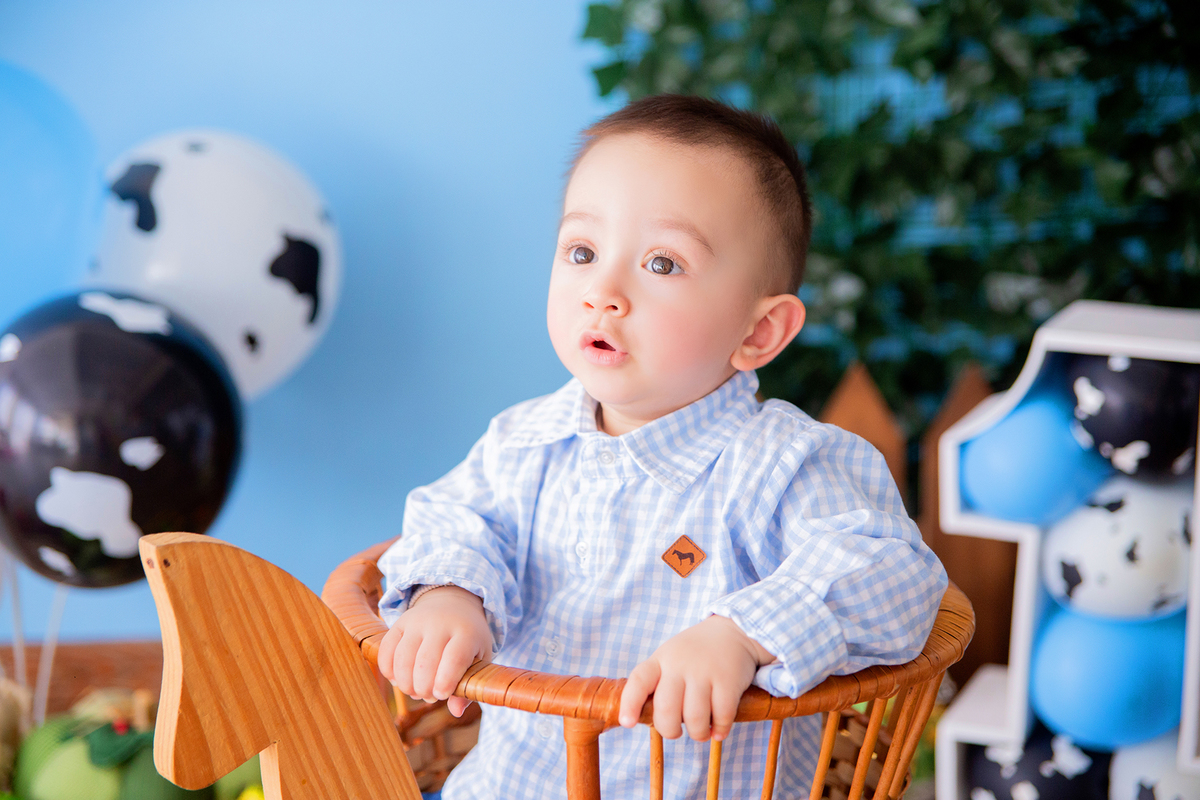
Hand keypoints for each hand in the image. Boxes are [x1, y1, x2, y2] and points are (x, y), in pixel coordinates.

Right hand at [377, 586, 491, 717]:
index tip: (442, 695)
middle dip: (424, 689)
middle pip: (425, 662)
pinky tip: (399, 680)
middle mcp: (440, 623)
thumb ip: (470, 685)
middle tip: (430, 696)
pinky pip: (386, 651)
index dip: (446, 682)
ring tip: (416, 691)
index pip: (454, 658)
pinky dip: (388, 672)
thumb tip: (456, 711)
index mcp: (466, 632)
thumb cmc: (469, 639)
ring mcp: (417, 621)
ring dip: (406, 684)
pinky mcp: (398, 623)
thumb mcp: (480, 657)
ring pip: (402, 659)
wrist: (453, 603)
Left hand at [618, 615, 775, 741]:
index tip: (627, 722)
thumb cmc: (694, 655)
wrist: (732, 631)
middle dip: (669, 730)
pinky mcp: (728, 681)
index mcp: (661, 660)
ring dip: (697, 734)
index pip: (639, 680)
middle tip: (676, 731)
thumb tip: (644, 720)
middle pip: (666, 709)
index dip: (630, 704)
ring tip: (700, 732)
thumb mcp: (669, 659)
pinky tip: (718, 729)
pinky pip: (722, 716)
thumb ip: (657, 685)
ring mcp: (705, 672)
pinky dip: (720, 729)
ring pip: (694, 718)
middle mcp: (680, 664)